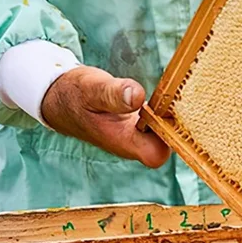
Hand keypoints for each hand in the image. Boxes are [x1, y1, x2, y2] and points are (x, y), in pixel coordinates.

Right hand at [41, 66, 169, 167]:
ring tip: (174, 90)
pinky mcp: (144, 126)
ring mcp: (140, 137)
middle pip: (170, 144)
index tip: (165, 106)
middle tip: (175, 94)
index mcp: (122, 142)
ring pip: (169, 134)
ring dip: (175, 114)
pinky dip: (169, 110)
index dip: (168, 133)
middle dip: (178, 121)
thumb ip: (113, 94)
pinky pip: (164, 124)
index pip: (157, 153)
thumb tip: (137, 95)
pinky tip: (170, 93)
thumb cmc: (75, 94)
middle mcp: (134, 144)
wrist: (63, 98)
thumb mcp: (92, 88)